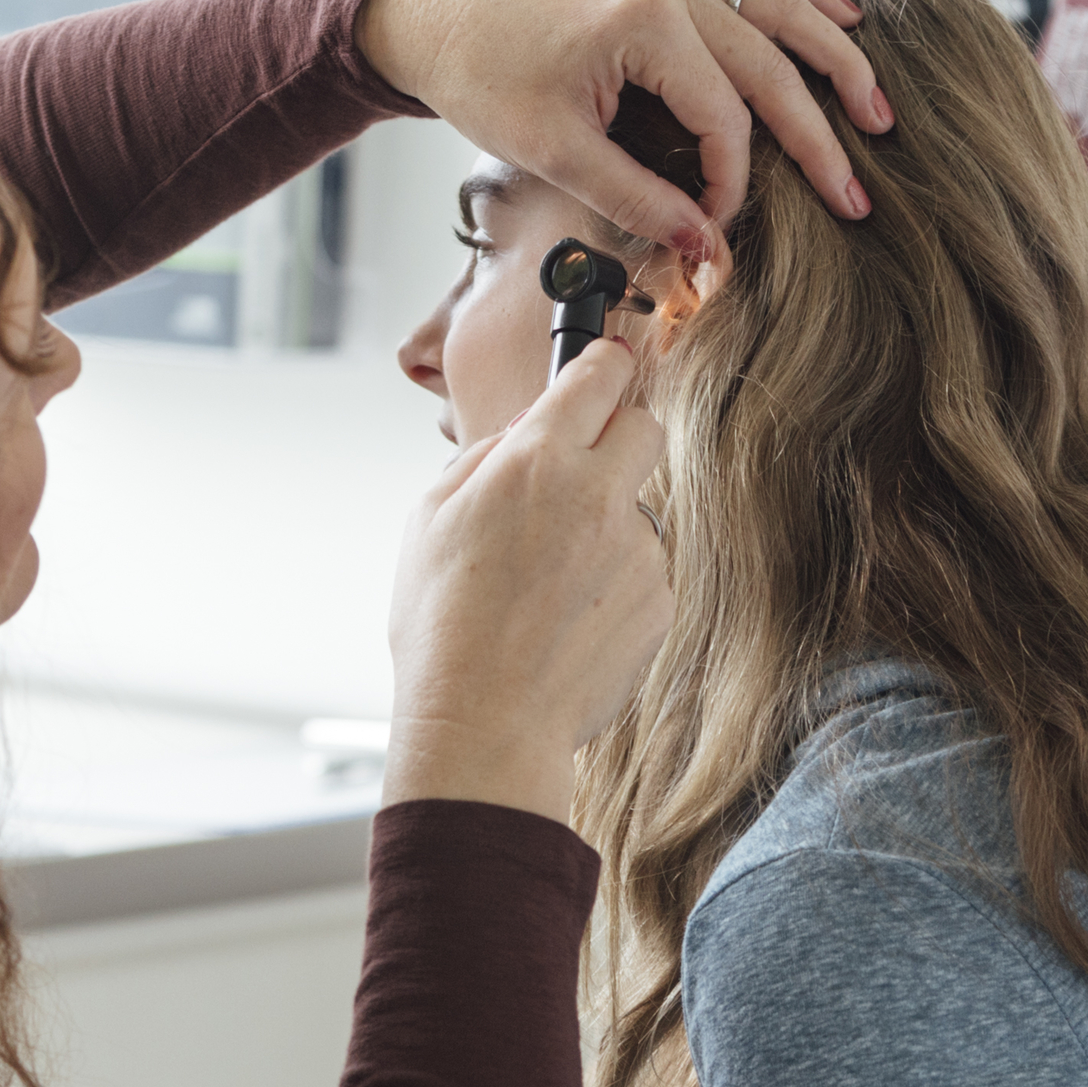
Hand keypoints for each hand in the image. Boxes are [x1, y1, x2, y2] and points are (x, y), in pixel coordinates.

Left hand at [359, 0, 888, 264]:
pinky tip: (847, 19)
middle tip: (857, 197)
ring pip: (781, 11)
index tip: (719, 232)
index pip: (724, 116)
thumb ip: (636, 198)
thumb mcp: (553, 151)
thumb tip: (705, 246)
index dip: (733, 182)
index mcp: (644, 21)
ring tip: (878, 111)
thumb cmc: (483, 79)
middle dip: (818, 136)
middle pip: (771, 66)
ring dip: (836, 59)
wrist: (439, 20)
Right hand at [384, 340, 671, 825]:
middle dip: (618, 437)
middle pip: (645, 427)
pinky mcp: (658, 600)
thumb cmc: (443, 627)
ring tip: (547, 585)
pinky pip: (642, 570)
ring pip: (637, 509)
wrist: (485, 722)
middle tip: (580, 471)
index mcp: (535, 462)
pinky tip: (567, 620)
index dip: (599, 364)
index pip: (595, 374)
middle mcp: (597, 494)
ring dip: (605, 529)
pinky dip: (614, 585)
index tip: (599, 367)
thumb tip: (522, 436)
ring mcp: (636, 549)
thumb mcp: (428, 519)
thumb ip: (484, 459)